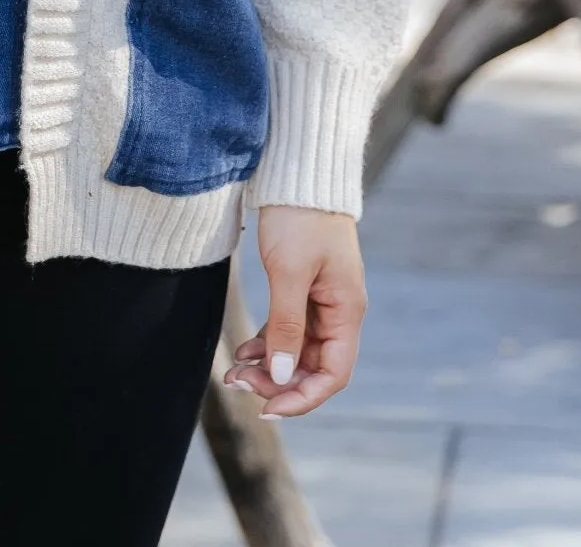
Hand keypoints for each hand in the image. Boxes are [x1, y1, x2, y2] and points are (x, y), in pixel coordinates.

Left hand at [222, 206, 365, 417]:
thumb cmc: (299, 218)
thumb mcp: (289, 272)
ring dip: (269, 366)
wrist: (297, 173)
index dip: (303, 397)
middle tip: (238, 382)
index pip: (333, 373)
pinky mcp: (303, 289)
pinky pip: (288, 329)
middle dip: (278, 383)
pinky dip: (267, 343)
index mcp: (346, 310)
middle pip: (313, 366)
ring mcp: (321, 301)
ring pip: (297, 350)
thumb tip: (281, 376)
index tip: (268, 408)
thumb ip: (286, 325)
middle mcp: (338, 311)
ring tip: (234, 373)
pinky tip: (244, 350)